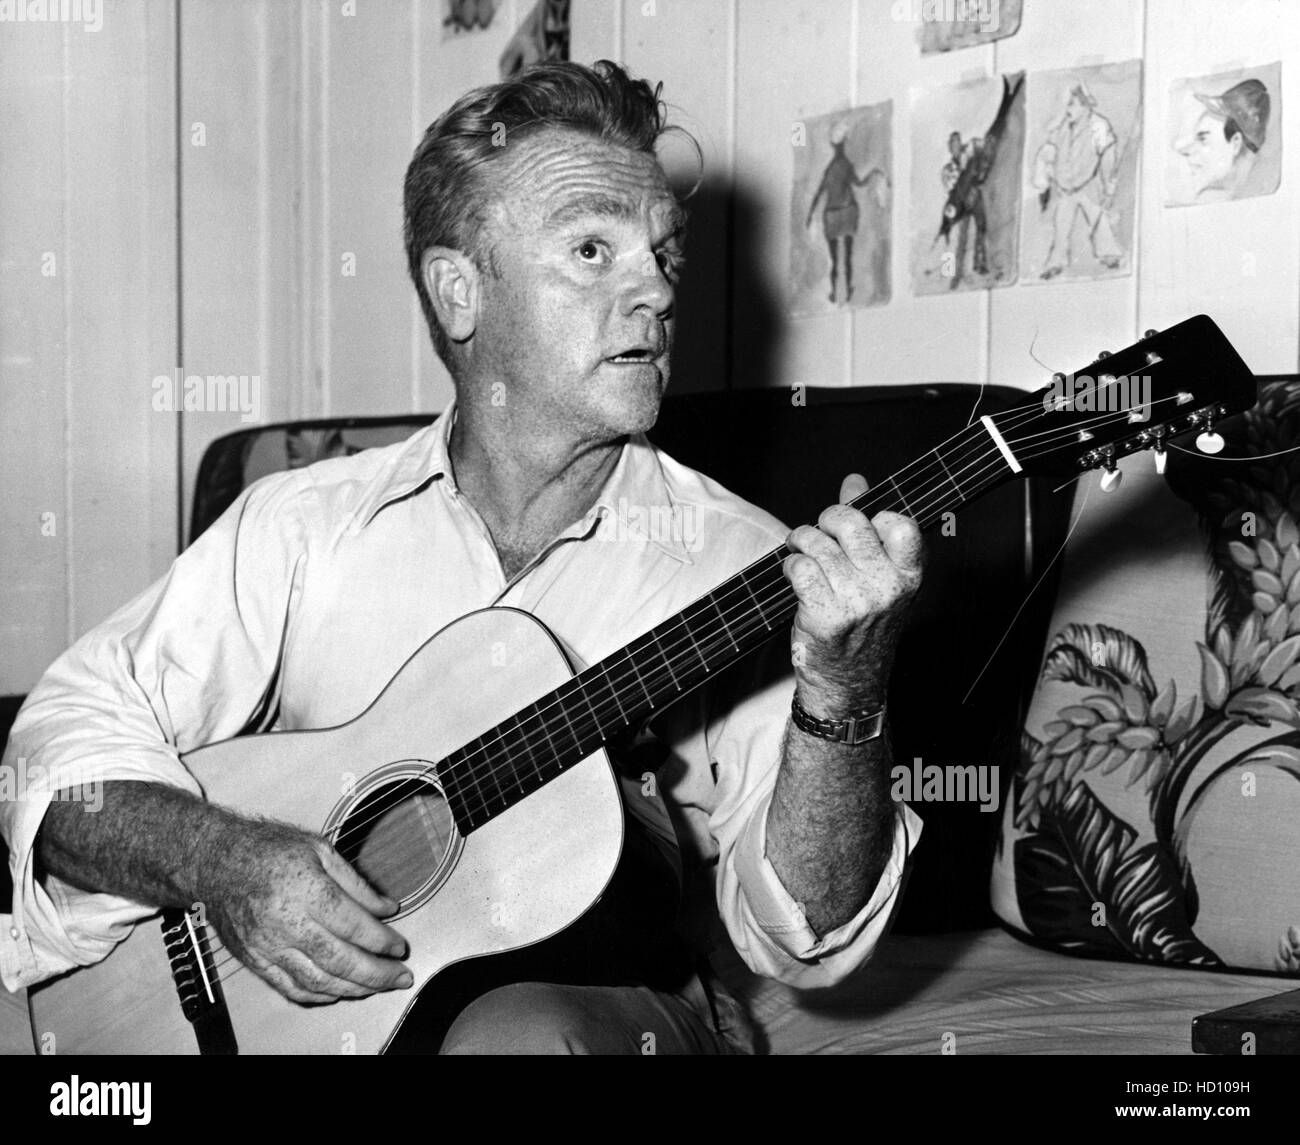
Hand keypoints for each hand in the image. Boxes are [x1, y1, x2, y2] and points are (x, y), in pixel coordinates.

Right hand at [198, 817, 411, 1005]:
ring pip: (318, 982)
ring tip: (377, 987)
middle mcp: (285, 922)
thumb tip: (386, 909)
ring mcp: (267, 946)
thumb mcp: (320, 850)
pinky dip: (319, 996)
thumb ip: (356, 883)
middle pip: (340, 961)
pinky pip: (290, 989)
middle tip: (400, 976)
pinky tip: (339, 991)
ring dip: (354, 990)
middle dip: (377, 974)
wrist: (215, 863)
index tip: (399, 947)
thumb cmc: (268, 850)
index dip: (382, 941)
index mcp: (305, 890)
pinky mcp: (255, 961)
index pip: (354, 926)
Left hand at [783, 474, 922, 716]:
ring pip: (818, 544)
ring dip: (801, 543)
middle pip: (850, 523)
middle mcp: (888, 588)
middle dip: (826, 520)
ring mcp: (858, 602)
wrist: (849, 682)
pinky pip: (800, 567)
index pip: (900, 523)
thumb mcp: (877, 577)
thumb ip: (867, 527)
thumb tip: (855, 481)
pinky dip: (790, 565)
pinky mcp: (827, 615)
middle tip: (819, 532)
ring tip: (802, 554)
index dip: (872, 516)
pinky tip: (795, 575)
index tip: (857, 528)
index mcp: (909, 575)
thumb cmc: (862, 626)